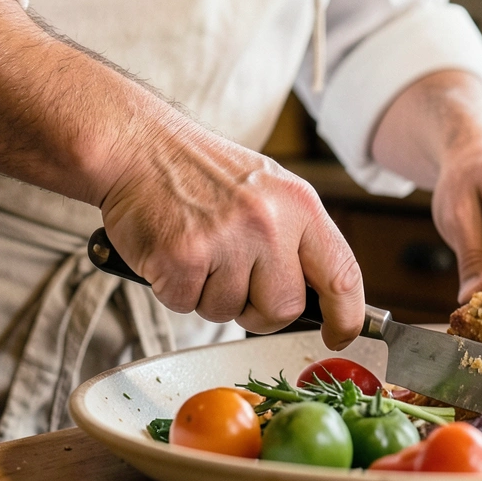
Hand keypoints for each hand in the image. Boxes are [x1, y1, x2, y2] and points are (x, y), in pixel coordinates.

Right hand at [99, 113, 365, 348]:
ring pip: (229, 312)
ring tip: (197, 250)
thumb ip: (296, 238)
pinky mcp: (182, 258)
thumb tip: (321, 295)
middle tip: (231, 278)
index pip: (342, 275)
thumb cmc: (199, 172)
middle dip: (257, 309)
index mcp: (299, 204)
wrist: (136, 145)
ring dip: (208, 294)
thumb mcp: (268, 191)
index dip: (345, 317)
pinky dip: (174, 289)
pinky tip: (171, 251)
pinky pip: (186, 305)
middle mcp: (269, 221)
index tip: (338, 335)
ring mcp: (226, 239)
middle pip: (283, 309)